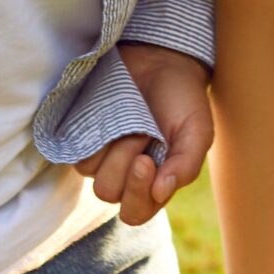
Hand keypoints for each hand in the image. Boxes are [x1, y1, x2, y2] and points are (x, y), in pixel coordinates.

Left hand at [75, 43, 214, 223]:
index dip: (137, 192)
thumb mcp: (197, 131)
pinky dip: (93, 135)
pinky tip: (111, 116)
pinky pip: (77, 150)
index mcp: (155, 184)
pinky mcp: (85, 138)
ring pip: (91, 173)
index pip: (135, 212)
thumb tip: (161, 192)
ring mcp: (103, 158)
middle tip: (142, 132)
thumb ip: (186, 165)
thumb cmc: (182, 99)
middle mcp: (126, 177)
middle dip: (123, 162)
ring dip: (109, 147)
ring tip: (129, 119)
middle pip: (109, 192)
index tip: (145, 160)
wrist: (160, 61)